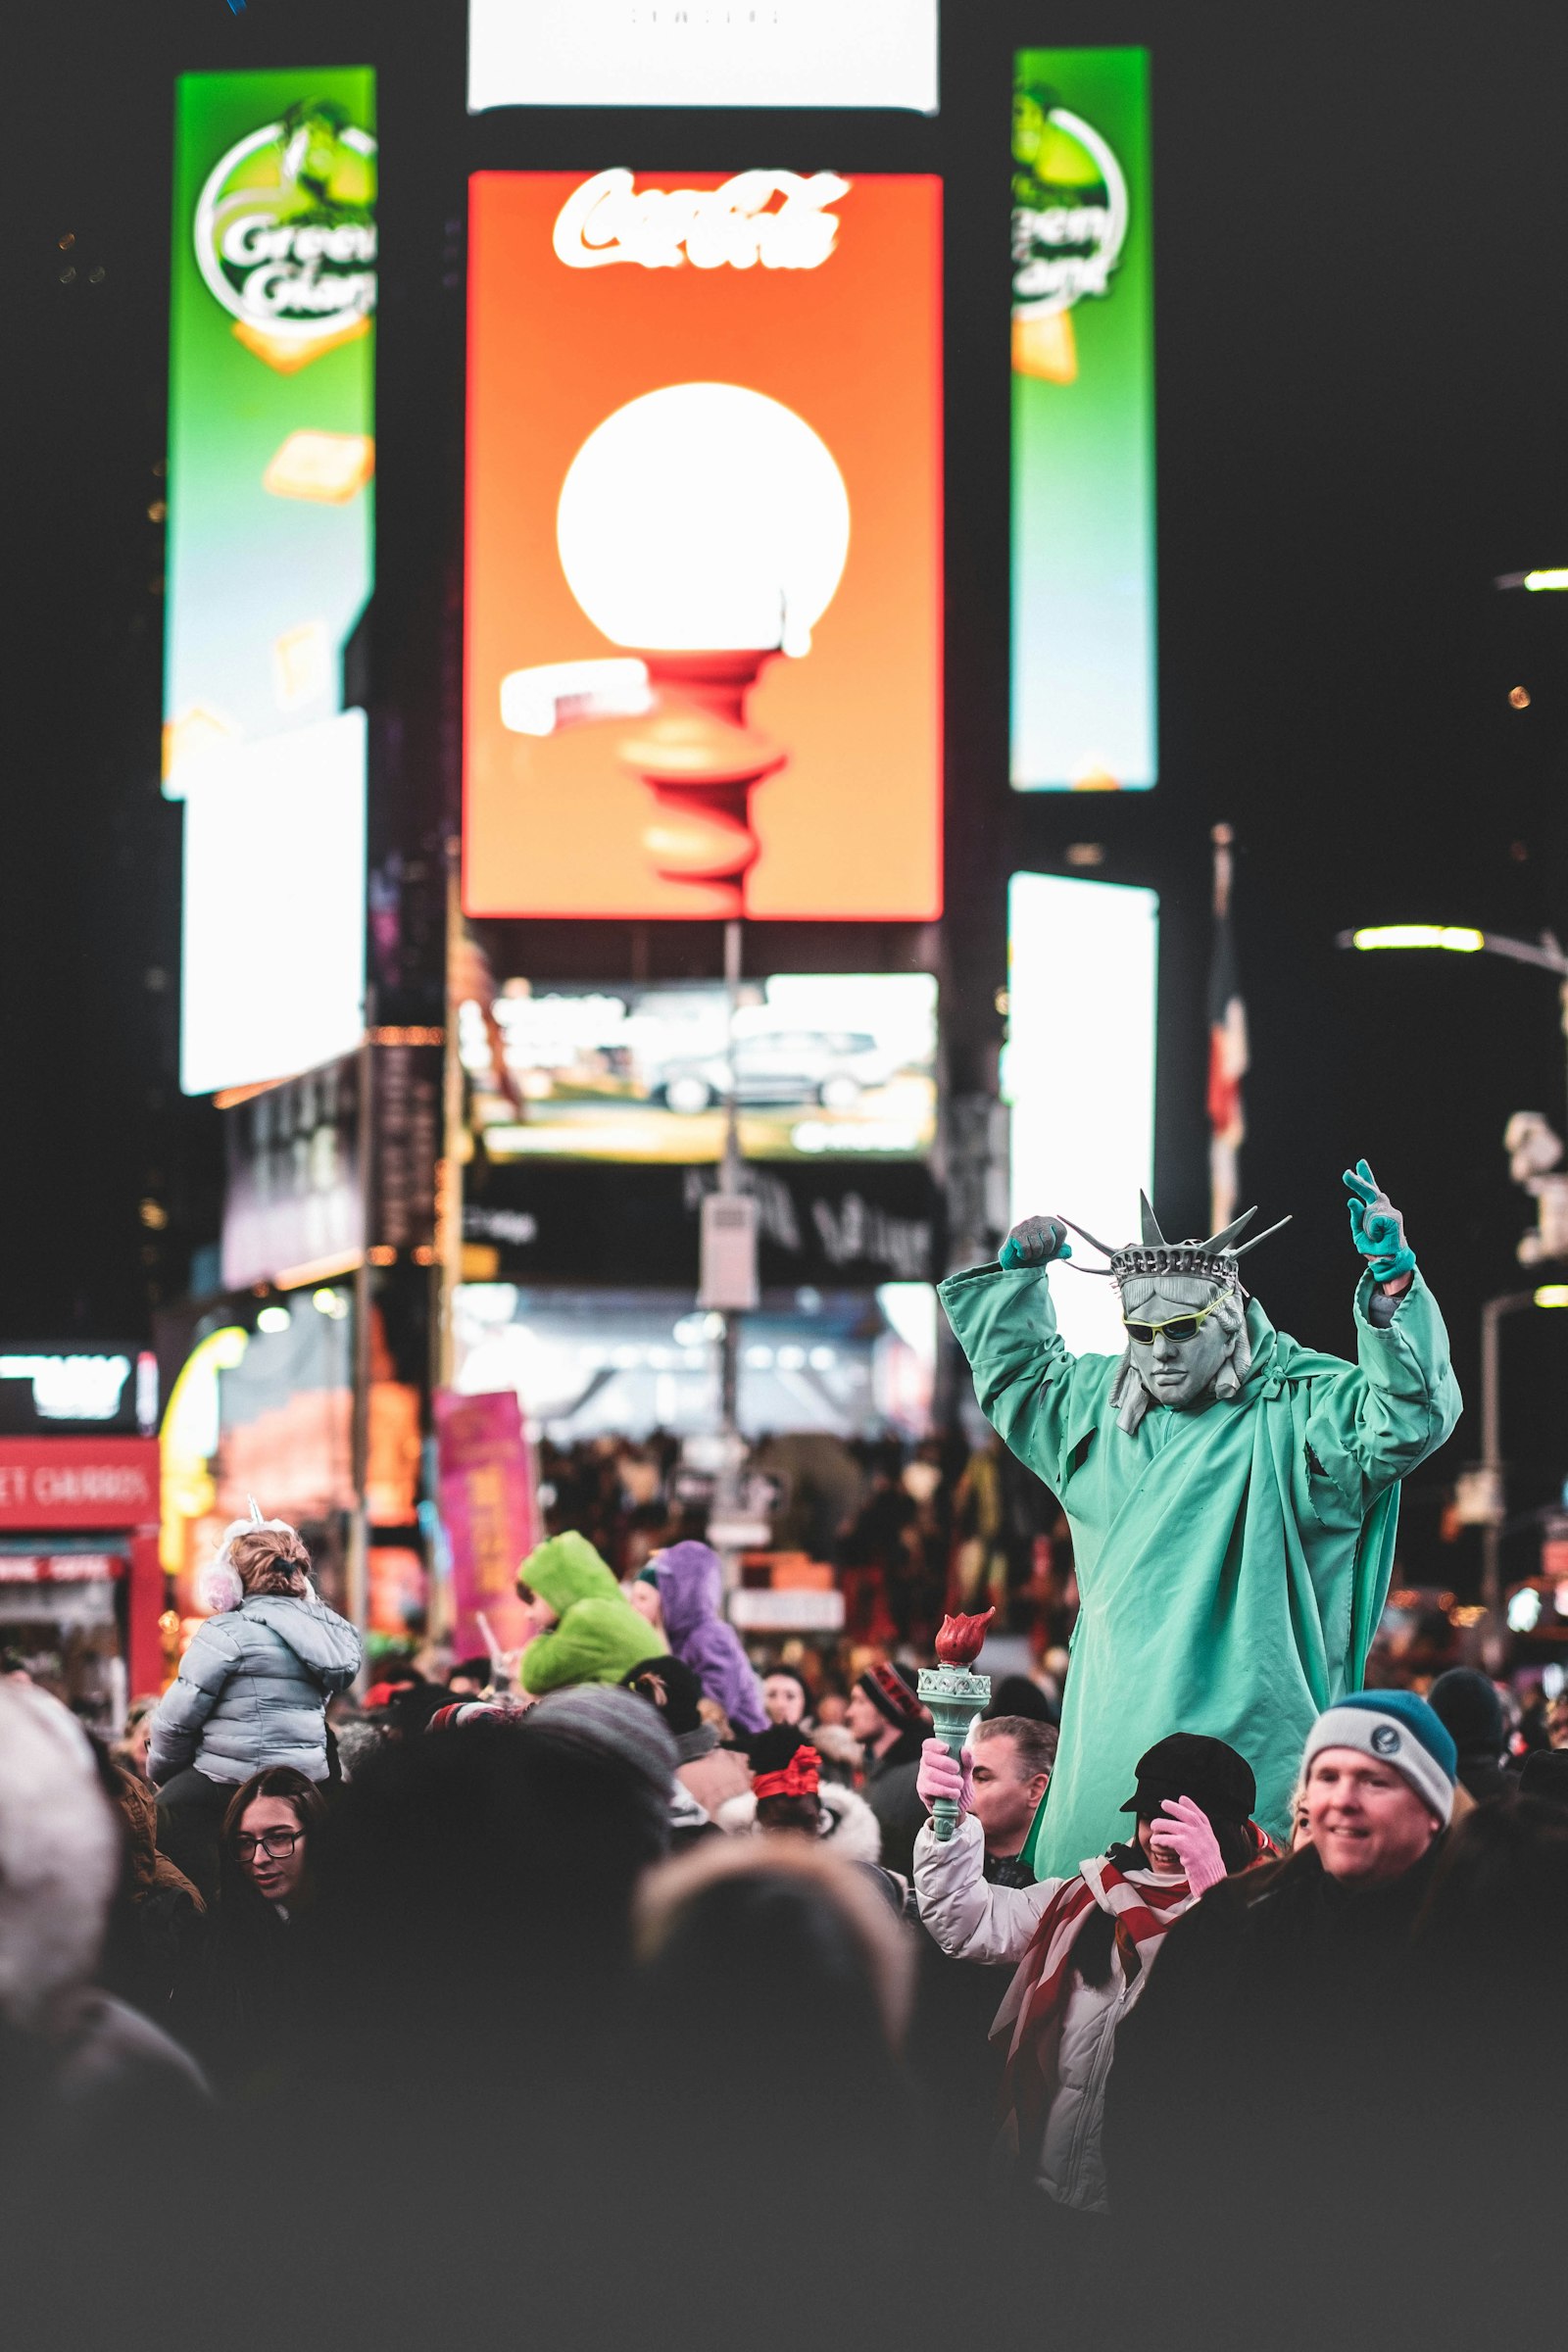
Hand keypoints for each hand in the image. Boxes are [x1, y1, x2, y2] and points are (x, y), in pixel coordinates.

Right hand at [917, 1737, 972, 1815]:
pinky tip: (955, 1793)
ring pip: (930, 1774)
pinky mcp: (923, 1791)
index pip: (928, 1744)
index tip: (947, 1748)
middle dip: (944, 1763)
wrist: (959, 1802)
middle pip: (928, 1757)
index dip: (936, 1745)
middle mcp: (925, 1763)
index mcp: (935, 1753)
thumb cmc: (960, 1780)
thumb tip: (965, 1750)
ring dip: (948, 1779)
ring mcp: (922, 1777)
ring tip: (960, 1784)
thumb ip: (968, 1759)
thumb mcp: (967, 1769)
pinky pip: (931, 1789)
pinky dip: (945, 1790)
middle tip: (957, 1770)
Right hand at [1000, 1215, 1071, 1269]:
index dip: (1058, 1245)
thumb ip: (1062, 1251)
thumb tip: (1068, 1252)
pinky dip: (1025, 1256)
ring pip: (1037, 1246)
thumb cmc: (1037, 1252)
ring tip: (1031, 1252)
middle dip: (1046, 1251)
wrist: (1017, 1259)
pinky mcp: (1015, 1233)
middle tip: (1039, 1252)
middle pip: (1049, 1240)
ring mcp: (1025, 1225)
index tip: (1051, 1249)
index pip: (1062, 1231)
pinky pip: (1025, 1249)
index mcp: (1050, 1221)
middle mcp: (1038, 1220)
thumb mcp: (1053, 1253)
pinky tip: (1022, 1253)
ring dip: (1035, 1255)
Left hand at [1151, 1796, 1227, 1893]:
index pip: (1200, 1815)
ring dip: (1162, 1824)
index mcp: (1209, 1833)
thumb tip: (1189, 1829)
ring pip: (1175, 1826)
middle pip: (1187, 1815)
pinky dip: (1160, 1839)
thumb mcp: (1210, 1849)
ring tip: (1153, 1825)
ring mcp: (1196, 1840)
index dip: (1191, 1805)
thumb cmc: (1209, 1869)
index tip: (1182, 1798)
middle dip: (1174, 1807)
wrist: (1214, 1882)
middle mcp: (1203, 1834)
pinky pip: (1170, 1840)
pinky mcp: (1187, 1849)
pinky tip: (1154, 1841)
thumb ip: (1202, 1838)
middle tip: (1163, 1804)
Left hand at [1342, 1158, 1415, 1284]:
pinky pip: (1375, 1220)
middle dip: (1358, 1181)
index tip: (1360, 1162)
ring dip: (1368, 1227)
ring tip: (1375, 1237)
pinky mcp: (1394, 1217)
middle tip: (1346, 1174)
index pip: (1369, 1189)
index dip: (1364, 1175)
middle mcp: (1383, 1207)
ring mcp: (1390, 1211)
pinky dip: (1373, 1230)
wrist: (1388, 1260)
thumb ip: (1355, 1216)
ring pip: (1370, 1211)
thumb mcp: (1358, 1233)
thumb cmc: (1374, 1246)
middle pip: (1370, 1190)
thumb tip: (1352, 1200)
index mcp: (1374, 1209)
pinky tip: (1380, 1237)